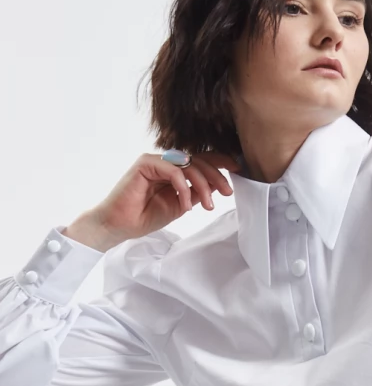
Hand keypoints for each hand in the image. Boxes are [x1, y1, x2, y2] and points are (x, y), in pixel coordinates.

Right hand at [88, 149, 241, 244]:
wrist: (119, 225)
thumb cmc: (144, 216)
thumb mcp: (180, 205)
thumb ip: (196, 193)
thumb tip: (218, 186)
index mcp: (173, 170)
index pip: (200, 160)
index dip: (220, 162)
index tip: (238, 170)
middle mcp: (165, 162)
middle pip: (199, 160)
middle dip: (217, 176)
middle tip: (228, 192)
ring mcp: (155, 161)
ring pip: (189, 164)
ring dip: (204, 185)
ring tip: (207, 205)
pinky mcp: (145, 163)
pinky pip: (174, 170)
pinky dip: (184, 187)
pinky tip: (186, 204)